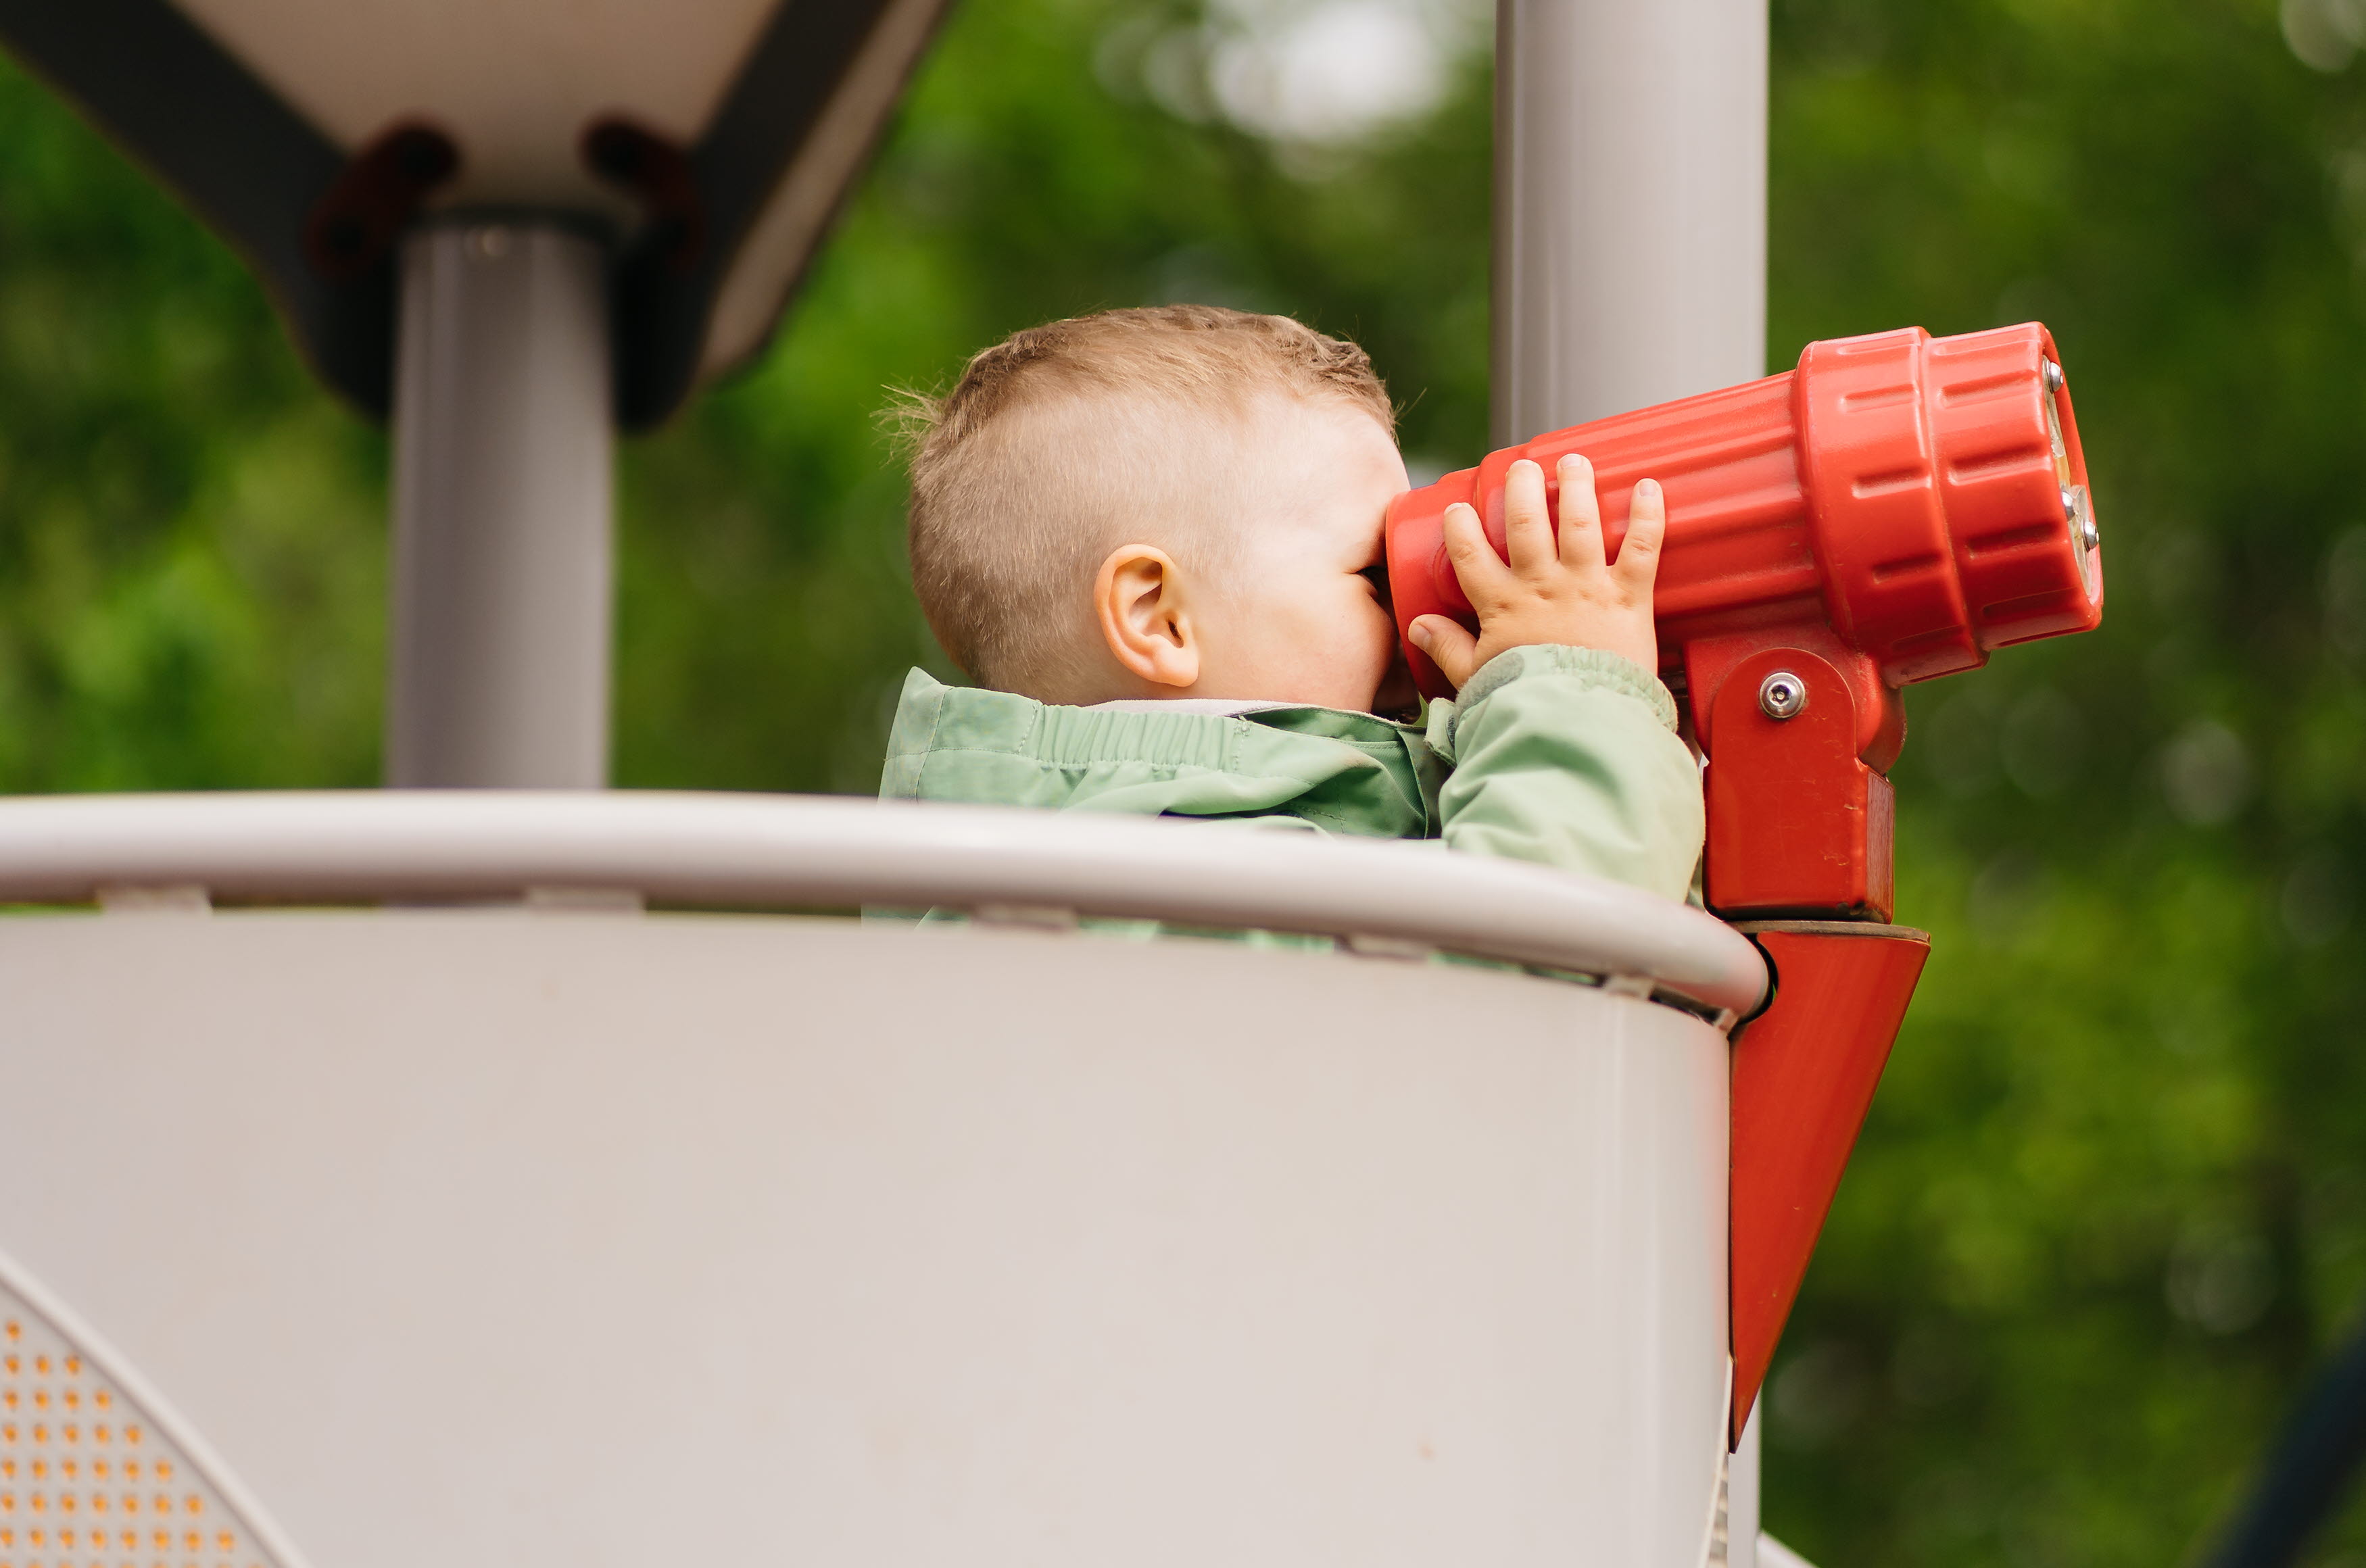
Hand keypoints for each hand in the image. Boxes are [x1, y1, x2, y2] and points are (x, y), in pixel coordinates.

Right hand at [1407, 455, 1662, 689]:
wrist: (1579, 726)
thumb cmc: (1525, 706)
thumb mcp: (1474, 679)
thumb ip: (1447, 650)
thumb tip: (1418, 627)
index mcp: (1502, 605)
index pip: (1470, 552)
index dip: (1460, 526)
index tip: (1458, 509)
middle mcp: (1543, 586)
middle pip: (1526, 522)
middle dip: (1521, 487)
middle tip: (1522, 467)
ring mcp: (1586, 588)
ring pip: (1580, 522)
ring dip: (1577, 485)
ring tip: (1575, 461)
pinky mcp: (1628, 598)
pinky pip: (1641, 548)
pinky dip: (1648, 515)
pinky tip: (1649, 487)